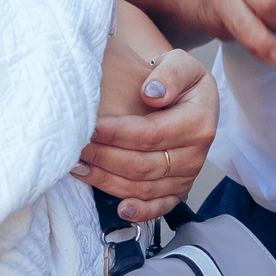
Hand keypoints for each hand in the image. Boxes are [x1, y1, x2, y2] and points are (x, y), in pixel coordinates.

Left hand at [76, 38, 214, 221]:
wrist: (186, 99)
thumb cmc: (178, 80)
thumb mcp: (180, 64)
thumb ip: (170, 74)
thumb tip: (152, 93)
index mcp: (199, 123)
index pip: (151, 135)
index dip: (117, 134)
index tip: (90, 127)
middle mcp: (196, 155)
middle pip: (143, 165)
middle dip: (104, 157)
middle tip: (76, 147)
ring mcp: (187, 176)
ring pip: (143, 188)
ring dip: (108, 181)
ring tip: (80, 168)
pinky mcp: (178, 191)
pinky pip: (159, 208)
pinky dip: (139, 211)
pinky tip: (120, 209)